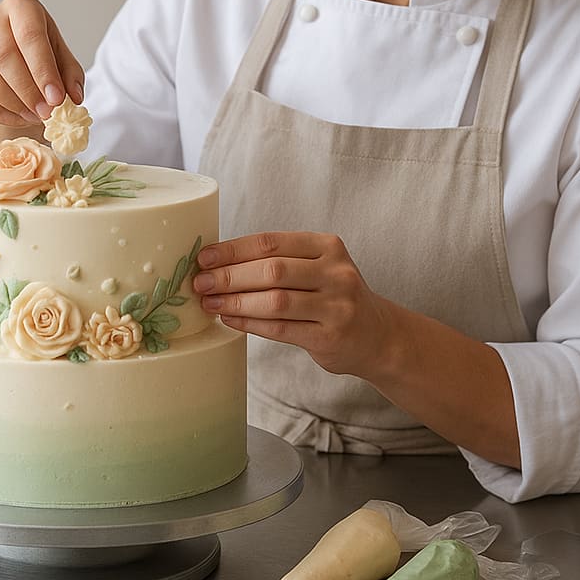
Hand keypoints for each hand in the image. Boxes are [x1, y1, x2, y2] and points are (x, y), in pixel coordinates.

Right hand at [0, 0, 85, 125]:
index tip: (56, 99)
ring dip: (10, 102)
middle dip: (27, 90)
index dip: (43, 70)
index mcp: (21, 5)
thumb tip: (72, 97)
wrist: (20, 66)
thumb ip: (71, 77)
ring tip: (33, 115)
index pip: (29, 35)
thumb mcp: (65, 62)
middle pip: (2, 54)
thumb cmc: (44, 59)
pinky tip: (15, 117)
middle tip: (46, 112)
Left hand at [194, 231, 396, 379]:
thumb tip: (218, 261)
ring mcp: (337, 306)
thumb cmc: (332, 296)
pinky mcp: (330, 337)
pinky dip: (250, 323)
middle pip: (272, 270)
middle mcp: (336, 272)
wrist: (378, 335)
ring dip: (235, 301)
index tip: (204, 258)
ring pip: (275, 301)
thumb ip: (278, 261)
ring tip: (209, 303)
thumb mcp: (317, 266)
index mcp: (327, 246)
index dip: (233, 250)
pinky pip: (280, 329)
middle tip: (201, 283)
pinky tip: (230, 319)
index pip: (271, 242)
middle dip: (229, 276)